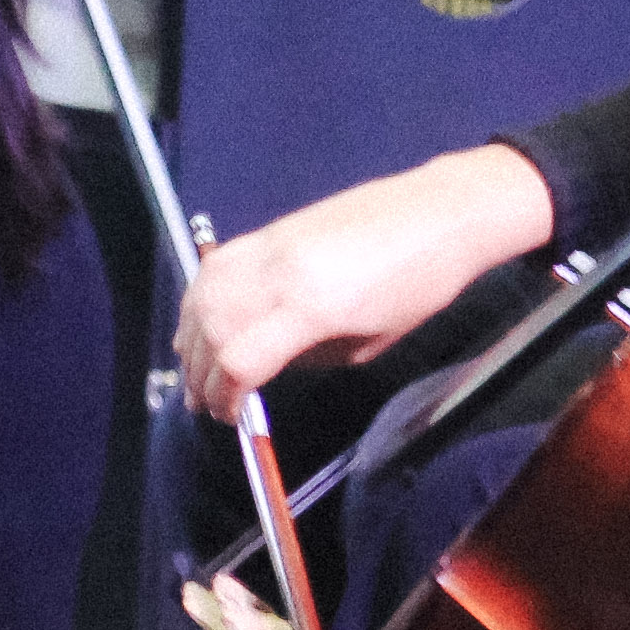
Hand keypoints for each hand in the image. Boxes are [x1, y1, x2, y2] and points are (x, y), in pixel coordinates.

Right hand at [174, 146, 553, 415]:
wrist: (439, 214)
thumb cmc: (419, 284)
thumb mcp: (368, 343)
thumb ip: (308, 358)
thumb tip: (267, 368)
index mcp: (309, 305)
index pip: (237, 359)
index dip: (225, 396)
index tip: (230, 416)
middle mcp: (278, 270)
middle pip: (210, 328)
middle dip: (201, 372)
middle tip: (206, 401)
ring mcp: (271, 243)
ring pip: (202, 293)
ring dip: (190, 335)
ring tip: (196, 367)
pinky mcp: (272, 230)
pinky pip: (216, 266)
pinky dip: (201, 298)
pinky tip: (205, 321)